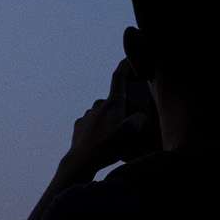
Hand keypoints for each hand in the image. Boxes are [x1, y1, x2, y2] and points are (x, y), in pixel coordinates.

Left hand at [60, 59, 147, 180]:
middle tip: (127, 127)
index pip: (118, 78)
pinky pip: (93, 124)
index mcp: (112, 103)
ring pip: (103, 114)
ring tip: (113, 140)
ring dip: (109, 122)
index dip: (124, 67)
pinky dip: (99, 130)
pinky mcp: (80, 125)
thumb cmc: (107, 147)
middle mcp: (98, 105)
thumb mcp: (130, 133)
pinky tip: (101, 142)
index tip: (128, 59)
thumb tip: (139, 116)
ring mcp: (87, 115)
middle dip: (121, 110)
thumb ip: (139, 120)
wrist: (81, 161)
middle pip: (114, 102)